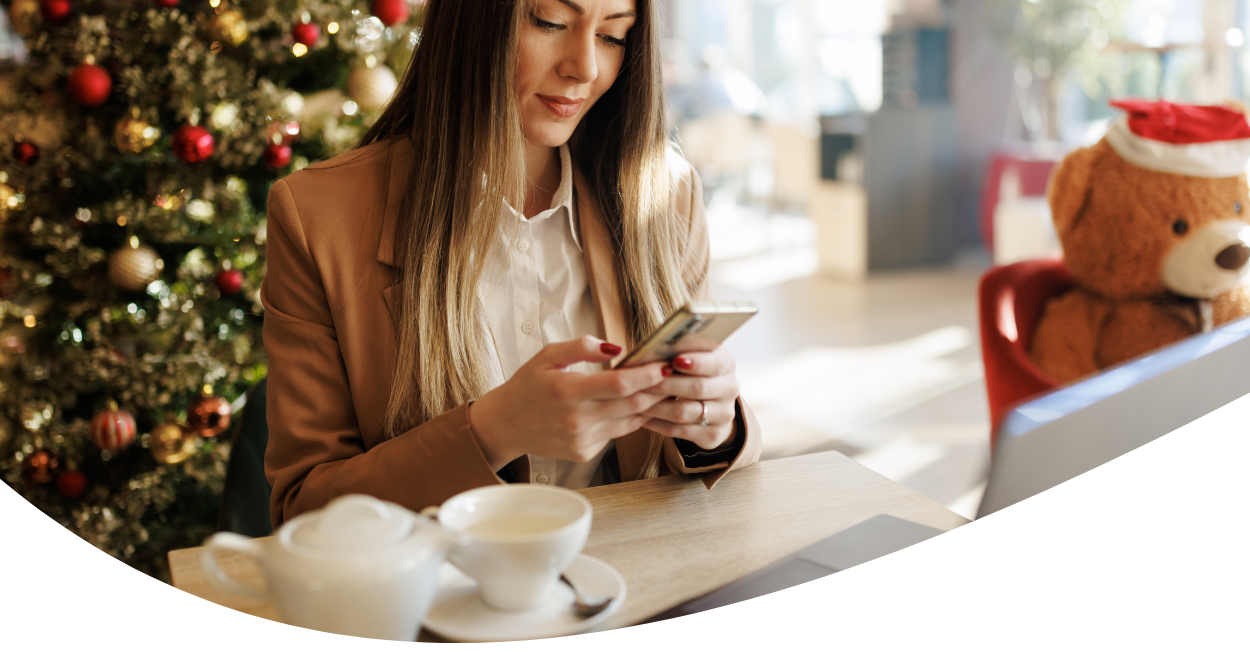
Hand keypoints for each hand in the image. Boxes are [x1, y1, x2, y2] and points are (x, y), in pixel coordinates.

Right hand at [468, 336, 671, 470]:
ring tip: (665, 389)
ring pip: (630, 422)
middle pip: (631, 405)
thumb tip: (617, 348)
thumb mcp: (547, 356)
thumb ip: (581, 347)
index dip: (646, 375)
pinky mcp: (585, 452)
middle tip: (676, 375)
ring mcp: (583, 440)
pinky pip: (617, 433)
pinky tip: (639, 405)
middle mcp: (577, 419)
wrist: (506, 425)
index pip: (618, 385)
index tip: (664, 365)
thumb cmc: (527, 386)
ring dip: (650, 406)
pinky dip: (630, 419)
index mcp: (567, 391)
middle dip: (658, 390)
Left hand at [641, 346, 738, 449]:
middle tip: (642, 382)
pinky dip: (658, 424)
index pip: (715, 363)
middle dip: (667, 385)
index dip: (696, 362)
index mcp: (726, 363)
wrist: (711, 403)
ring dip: (657, 407)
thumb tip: (654, 348)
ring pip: (685, 412)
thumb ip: (679, 350)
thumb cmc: (692, 371)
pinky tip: (642, 418)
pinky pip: (680, 431)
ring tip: (636, 401)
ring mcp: (723, 414)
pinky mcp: (713, 434)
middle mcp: (729, 388)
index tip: (675, 360)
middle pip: (698, 388)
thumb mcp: (693, 355)